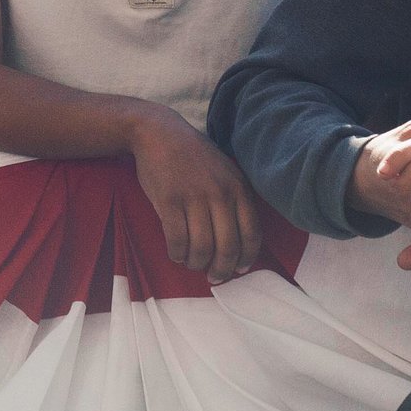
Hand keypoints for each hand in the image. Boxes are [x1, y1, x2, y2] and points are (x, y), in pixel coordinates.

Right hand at [128, 106, 262, 282]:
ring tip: (192, 263)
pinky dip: (177, 254)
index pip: (252, 234)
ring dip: (197, 264)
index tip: (239, 270)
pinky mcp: (169, 201)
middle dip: (222, 270)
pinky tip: (176, 254)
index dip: (246, 258)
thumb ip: (235, 200)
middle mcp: (219, 194)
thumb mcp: (225, 171)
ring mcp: (193, 197)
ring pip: (201, 247)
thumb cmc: (194, 156)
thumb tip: (241, 244)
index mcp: (238, 188)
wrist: (158, 133)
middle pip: (227, 246)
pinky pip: (176, 240)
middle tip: (215, 277)